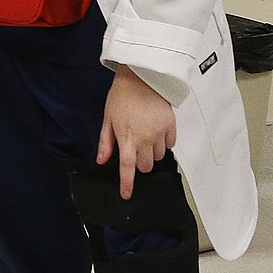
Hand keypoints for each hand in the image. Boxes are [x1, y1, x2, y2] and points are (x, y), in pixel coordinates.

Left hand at [97, 65, 176, 199]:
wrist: (141, 77)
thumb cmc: (123, 95)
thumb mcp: (108, 119)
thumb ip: (105, 142)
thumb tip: (102, 159)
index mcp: (127, 138)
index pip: (128, 168)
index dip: (127, 184)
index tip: (127, 194)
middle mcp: (145, 138)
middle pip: (146, 166)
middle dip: (141, 163)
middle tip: (136, 151)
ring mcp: (160, 132)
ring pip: (159, 157)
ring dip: (153, 153)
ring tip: (146, 138)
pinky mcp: (171, 125)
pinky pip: (171, 144)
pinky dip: (165, 143)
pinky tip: (157, 133)